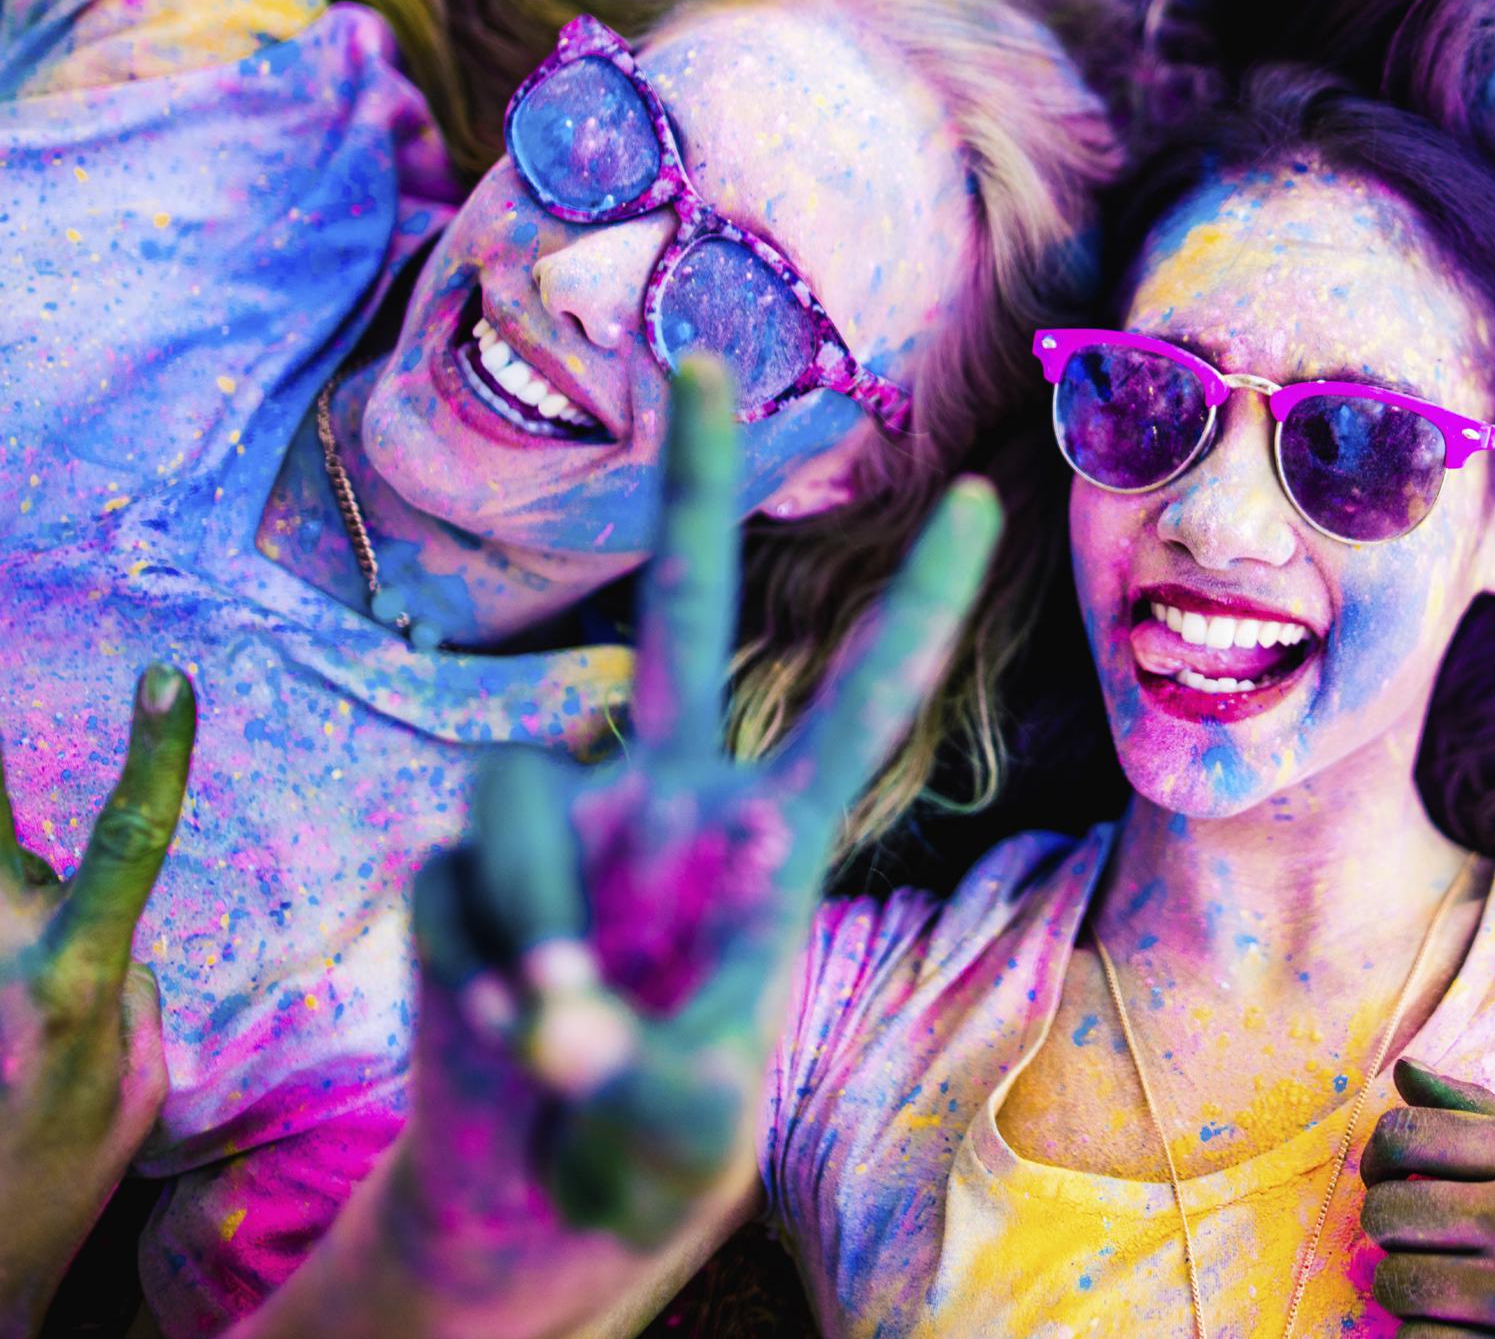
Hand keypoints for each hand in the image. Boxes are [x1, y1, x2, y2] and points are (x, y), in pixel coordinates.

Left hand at [0, 665, 197, 1338]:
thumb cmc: (65, 1167)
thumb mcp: (130, 1073)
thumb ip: (110, 972)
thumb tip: (83, 905)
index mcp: (69, 979)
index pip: (128, 843)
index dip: (154, 755)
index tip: (166, 674)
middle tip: (10, 627)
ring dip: (8, 840)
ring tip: (27, 848)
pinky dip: (14, 877)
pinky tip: (15, 885)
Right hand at [398, 364, 996, 1262]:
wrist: (534, 1198)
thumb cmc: (651, 1151)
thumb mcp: (678, 1129)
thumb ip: (628, 1072)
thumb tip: (549, 1019)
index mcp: (775, 836)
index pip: (868, 697)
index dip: (923, 601)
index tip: (983, 493)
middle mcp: (675, 792)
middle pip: (688, 605)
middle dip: (699, 482)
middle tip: (709, 352)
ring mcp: (576, 819)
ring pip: (522, 788)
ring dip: (530, 910)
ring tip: (546, 1033)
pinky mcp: (468, 867)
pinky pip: (456, 880)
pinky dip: (479, 963)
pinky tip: (500, 1033)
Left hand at [1361, 1061, 1494, 1337]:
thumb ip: (1481, 1114)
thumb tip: (1402, 1069)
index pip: (1404, 1136)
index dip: (1376, 1161)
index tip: (1387, 1182)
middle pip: (1386, 1213)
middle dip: (1388, 1235)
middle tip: (1414, 1247)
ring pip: (1395, 1283)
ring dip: (1403, 1294)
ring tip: (1436, 1292)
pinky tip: (1457, 1329)